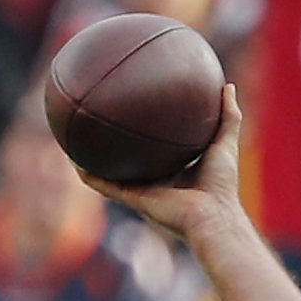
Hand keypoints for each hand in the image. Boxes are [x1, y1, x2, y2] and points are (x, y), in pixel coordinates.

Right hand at [81, 82, 244, 244]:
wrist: (211, 216)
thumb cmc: (221, 184)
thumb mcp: (226, 142)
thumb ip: (228, 116)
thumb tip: (227, 85)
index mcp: (177, 170)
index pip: (159, 149)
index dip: (149, 133)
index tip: (138, 113)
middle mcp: (158, 181)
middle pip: (134, 161)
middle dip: (118, 145)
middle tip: (104, 121)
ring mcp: (144, 191)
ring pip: (113, 174)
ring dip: (94, 161)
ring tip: (77, 141)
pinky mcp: (134, 200)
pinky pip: (105, 186)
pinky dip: (89, 176)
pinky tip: (73, 161)